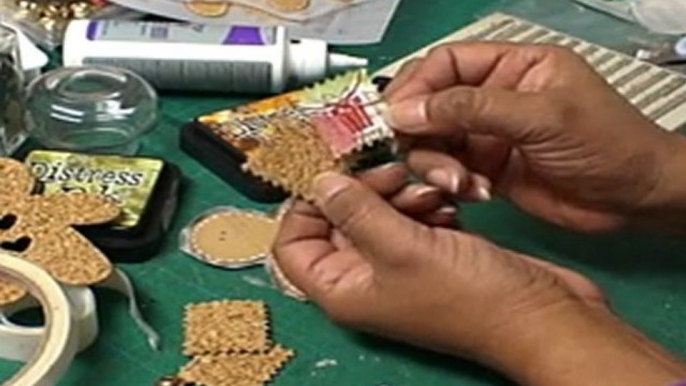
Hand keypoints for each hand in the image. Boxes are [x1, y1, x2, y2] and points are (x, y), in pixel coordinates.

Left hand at [273, 172, 685, 385]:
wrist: (538, 313)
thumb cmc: (471, 296)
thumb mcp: (401, 246)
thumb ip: (355, 210)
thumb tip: (319, 180)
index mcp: (342, 289)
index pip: (292, 244)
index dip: (304, 206)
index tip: (331, 172)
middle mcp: (364, 278)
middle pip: (337, 219)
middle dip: (362, 190)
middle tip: (391, 172)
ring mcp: (398, 264)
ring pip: (376, 212)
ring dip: (399, 192)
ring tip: (429, 192)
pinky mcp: (428, 250)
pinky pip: (409, 215)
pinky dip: (423, 202)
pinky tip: (447, 202)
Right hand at [383, 42, 685, 232]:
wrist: (636, 199)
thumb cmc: (605, 143)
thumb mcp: (540, 116)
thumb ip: (472, 108)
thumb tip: (406, 110)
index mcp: (509, 66)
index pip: (445, 65)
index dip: (415, 87)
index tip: (393, 116)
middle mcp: (491, 98)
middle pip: (429, 105)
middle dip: (420, 132)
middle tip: (420, 157)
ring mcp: (486, 136)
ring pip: (433, 143)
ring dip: (436, 165)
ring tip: (461, 184)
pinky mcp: (484, 170)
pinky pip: (447, 172)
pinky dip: (450, 184)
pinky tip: (474, 193)